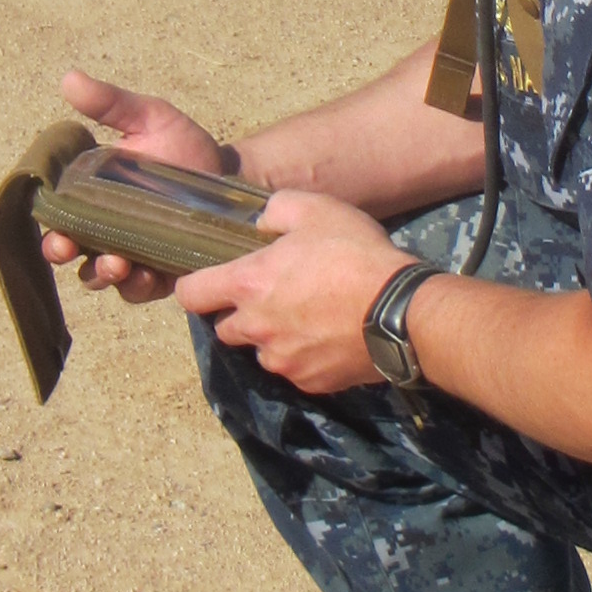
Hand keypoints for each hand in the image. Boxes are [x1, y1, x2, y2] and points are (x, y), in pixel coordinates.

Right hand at [44, 68, 229, 306]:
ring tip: (116, 264)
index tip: (52, 231)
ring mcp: (130, 253)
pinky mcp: (159, 273)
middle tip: (70, 248)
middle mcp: (103, 229)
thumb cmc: (183, 145)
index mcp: (90, 195)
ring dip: (101, 274)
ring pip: (100, 276)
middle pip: (69, 252)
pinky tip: (146, 275)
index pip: (56, 217)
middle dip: (64, 254)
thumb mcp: (149, 118)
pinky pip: (139, 290)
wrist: (231, 176)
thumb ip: (111, 104)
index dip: (47, 228)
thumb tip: (69, 79)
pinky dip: (137, 286)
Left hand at [175, 190, 403, 395]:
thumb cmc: (355, 254)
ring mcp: (282, 361)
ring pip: (262, 352)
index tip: (211, 282)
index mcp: (247, 285)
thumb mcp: (316, 209)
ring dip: (272, 339)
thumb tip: (261, 225)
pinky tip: (330, 339)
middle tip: (273, 298)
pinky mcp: (310, 382)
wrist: (401, 311)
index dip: (195, 286)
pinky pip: (295, 370)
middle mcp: (256, 329)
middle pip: (224, 329)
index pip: (190, 295)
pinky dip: (305, 358)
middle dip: (239, 315)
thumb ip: (276, 211)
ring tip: (307, 320)